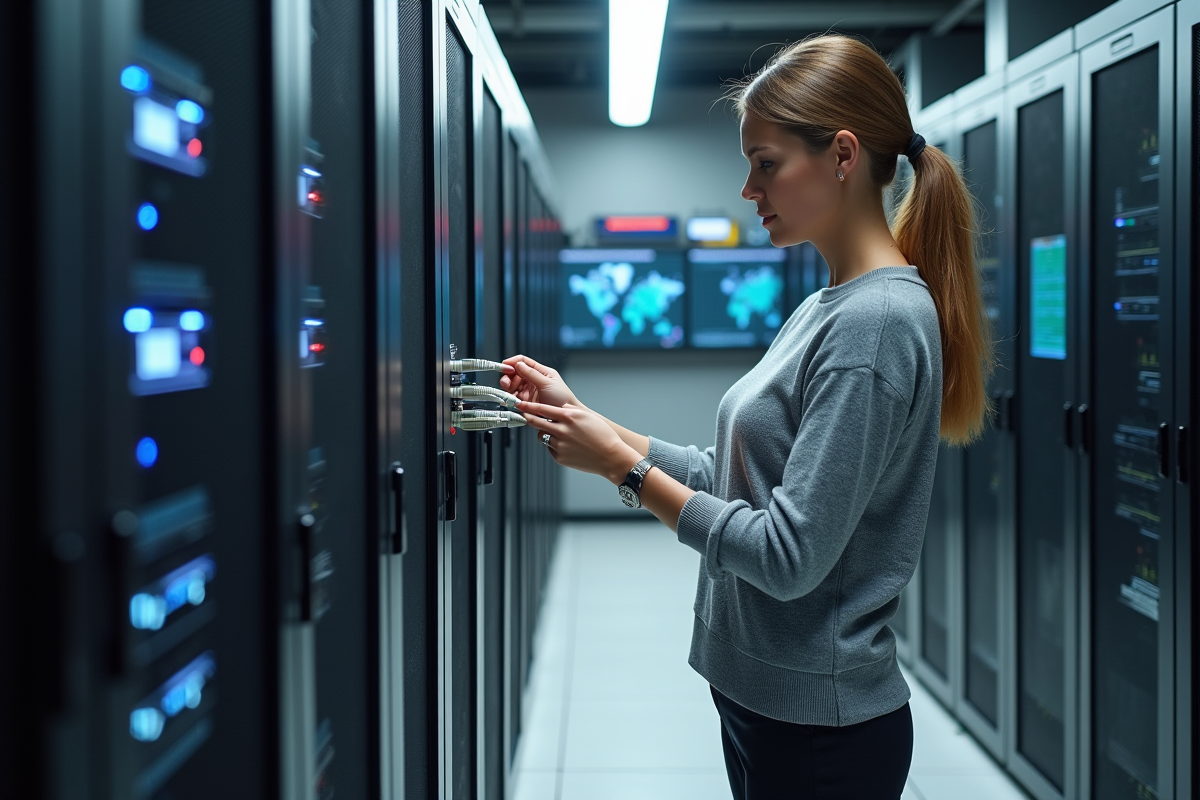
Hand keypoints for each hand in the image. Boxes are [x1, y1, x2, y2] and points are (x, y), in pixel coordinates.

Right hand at [500, 355, 581, 408]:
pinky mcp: (526, 402)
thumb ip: (532, 373)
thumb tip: (518, 364)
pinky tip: (512, 398)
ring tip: (509, 390)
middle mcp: (534, 380)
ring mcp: (529, 391)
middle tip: (506, 382)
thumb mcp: (547, 383)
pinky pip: (514, 397)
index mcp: (541, 372)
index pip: (523, 362)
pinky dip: (510, 397)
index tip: (505, 366)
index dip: (513, 362)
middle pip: (515, 373)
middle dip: (508, 376)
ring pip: (513, 385)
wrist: (566, 417)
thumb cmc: (563, 399)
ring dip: (508, 387)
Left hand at [519, 400, 640, 482]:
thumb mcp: (587, 416)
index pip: (542, 409)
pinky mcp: (559, 457)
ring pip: (542, 436)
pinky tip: (568, 446)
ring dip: (545, 433)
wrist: (610, 457)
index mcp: (569, 417)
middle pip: (536, 422)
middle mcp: (562, 430)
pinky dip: (554, 445)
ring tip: (561, 435)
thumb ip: (570, 410)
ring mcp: (559, 444)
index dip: (528, 406)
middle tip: (524, 415)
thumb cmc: (602, 435)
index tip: (520, 404)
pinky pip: (550, 448)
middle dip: (527, 417)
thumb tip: (557, 409)